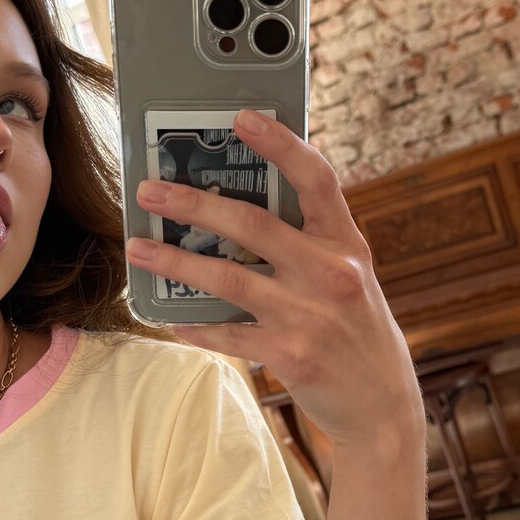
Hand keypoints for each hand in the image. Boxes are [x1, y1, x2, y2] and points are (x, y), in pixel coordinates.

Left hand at [128, 109, 424, 450]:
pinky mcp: (291, 355)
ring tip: (138, 250)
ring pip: (228, 278)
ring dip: (175, 262)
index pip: (316, 179)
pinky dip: (195, 327)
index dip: (280, 143)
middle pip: (252, 225)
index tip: (241, 117)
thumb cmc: (356, 328)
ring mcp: (310, 315)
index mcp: (346, 243)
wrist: (382, 402)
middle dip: (193, 204)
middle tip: (150, 192)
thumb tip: (240, 209)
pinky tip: (170, 318)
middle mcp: (331, 273)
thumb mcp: (349, 275)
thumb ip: (309, 241)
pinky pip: (228, 335)